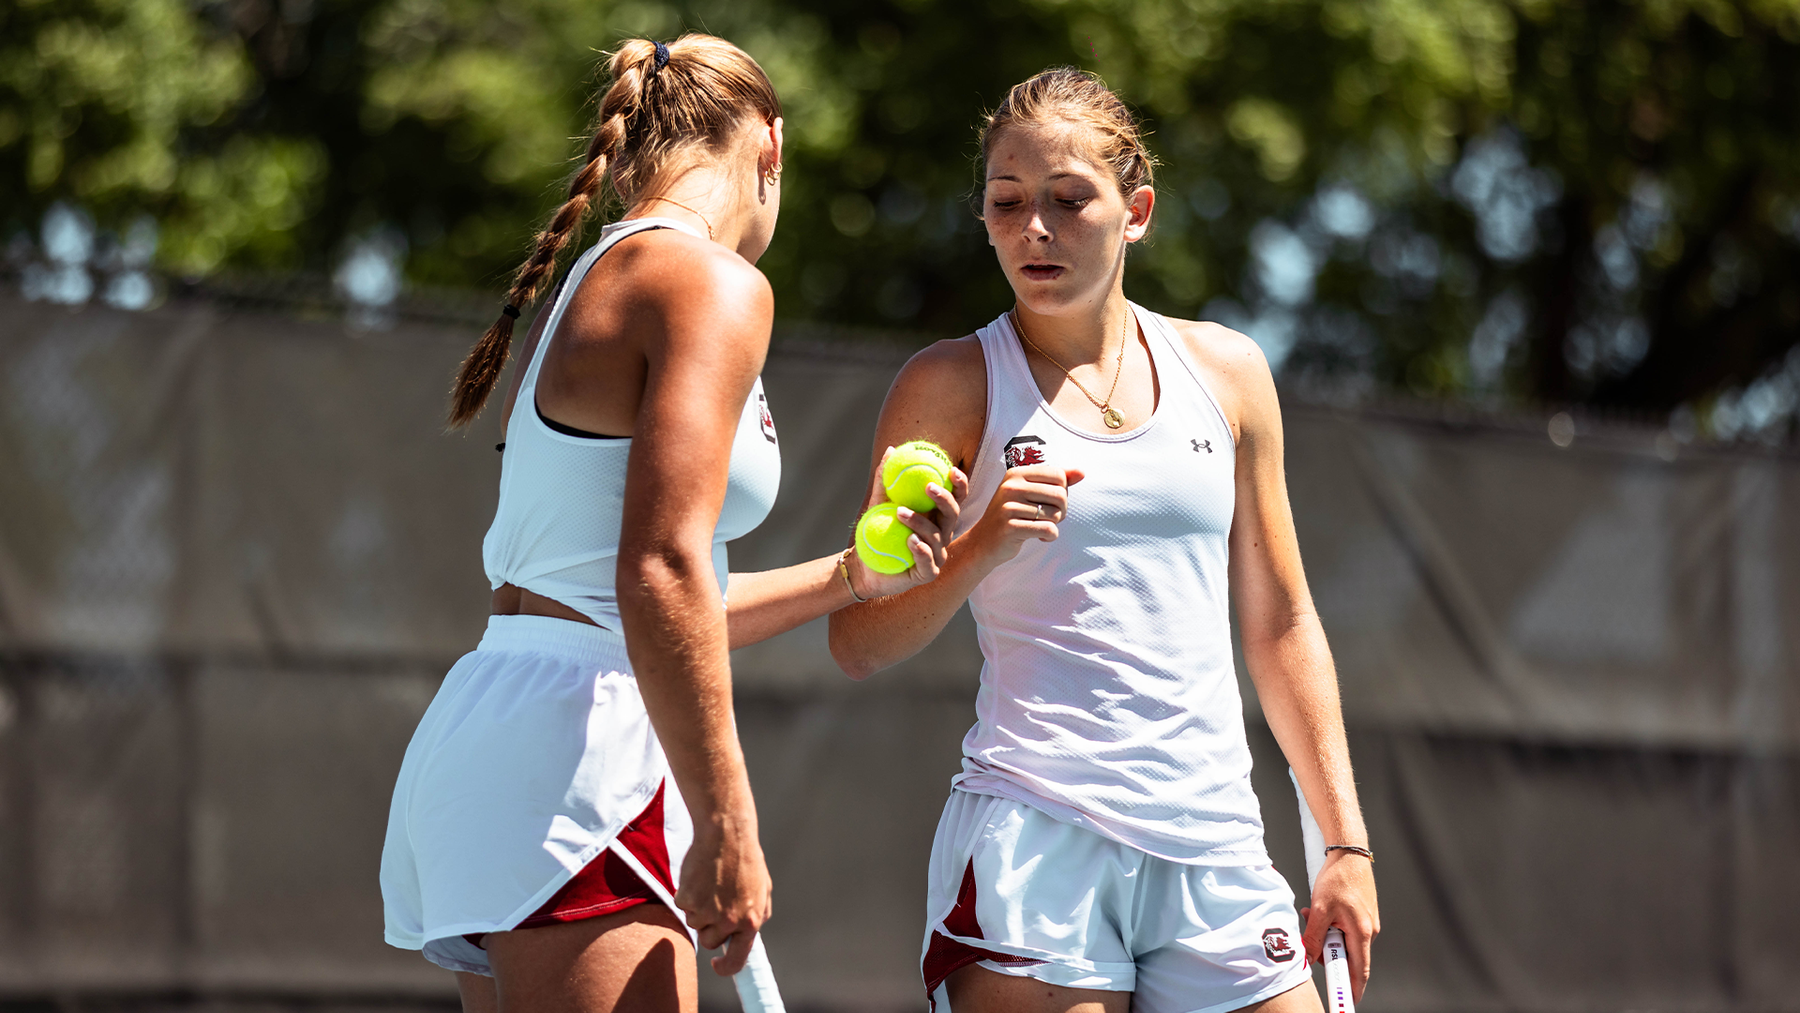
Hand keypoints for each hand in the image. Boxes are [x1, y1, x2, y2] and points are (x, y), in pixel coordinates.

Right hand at [673, 808, 771, 975]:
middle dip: (710, 927)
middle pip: (709, 941)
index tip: (718, 964)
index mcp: (751, 921)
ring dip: (699, 907)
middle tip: (716, 901)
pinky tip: (700, 876)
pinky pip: (682, 906)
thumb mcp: (762, 890)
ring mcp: (706, 912)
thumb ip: (756, 915)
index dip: (725, 967)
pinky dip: (687, 894)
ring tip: (711, 882)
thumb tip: (745, 937)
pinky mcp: (687, 899)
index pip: (737, 960)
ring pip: (694, 923)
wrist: (726, 832)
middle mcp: (728, 921)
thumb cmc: (746, 859)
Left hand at [847, 446, 970, 598]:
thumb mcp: (878, 502)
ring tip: (900, 513)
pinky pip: (928, 562)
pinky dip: (921, 551)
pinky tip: (911, 541)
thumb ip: (885, 479)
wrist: (863, 565)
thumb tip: (892, 450)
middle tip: (928, 487)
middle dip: (945, 499)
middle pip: (954, 515)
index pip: (956, 498)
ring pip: (938, 537)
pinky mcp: (927, 574)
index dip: (960, 484)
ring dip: (921, 523)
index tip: (951, 469)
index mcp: (936, 516)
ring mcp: (936, 555)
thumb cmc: (875, 532)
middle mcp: (941, 535)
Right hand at [961, 464, 1085, 568]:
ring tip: (1039, 527)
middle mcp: (1011, 487)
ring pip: (1056, 514)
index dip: (1062, 492)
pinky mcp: (1010, 527)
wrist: (984, 542)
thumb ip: (1057, 481)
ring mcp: (1008, 507)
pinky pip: (1048, 530)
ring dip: (1054, 525)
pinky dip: (1049, 536)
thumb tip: (1082, 472)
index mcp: (1017, 473)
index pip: (1059, 475)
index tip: (1050, 503)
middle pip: (1060, 495)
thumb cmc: (1013, 515)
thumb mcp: (1031, 493)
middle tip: (1048, 519)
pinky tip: (1039, 537)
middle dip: (1061, 510)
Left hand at [1300, 851, 1378, 1001]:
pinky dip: (1330, 926)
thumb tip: (1309, 954)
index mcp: (1362, 932)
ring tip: (1313, 917)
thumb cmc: (1339, 877)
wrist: (1348, 852)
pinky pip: (1344, 929)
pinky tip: (1319, 912)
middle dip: (1328, 955)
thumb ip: (1315, 935)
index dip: (1352, 988)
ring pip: (1343, 941)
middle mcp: (1368, 930)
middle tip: (1313, 947)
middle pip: (1348, 956)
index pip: (1359, 970)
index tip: (1345, 1001)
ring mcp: (1366, 922)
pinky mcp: (1360, 914)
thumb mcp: (1320, 908)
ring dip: (1326, 936)